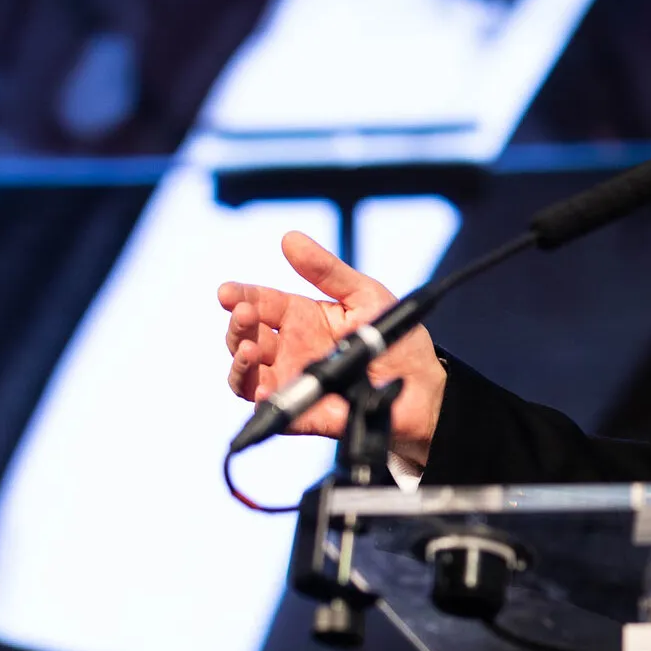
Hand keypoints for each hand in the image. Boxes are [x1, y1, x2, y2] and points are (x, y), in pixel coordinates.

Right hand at [217, 231, 447, 463]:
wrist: (424, 387)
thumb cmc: (397, 340)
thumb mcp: (364, 295)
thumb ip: (327, 271)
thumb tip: (290, 239)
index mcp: (302, 317)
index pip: (261, 302)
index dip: (240, 296)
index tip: (227, 292)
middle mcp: (290, 348)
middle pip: (245, 337)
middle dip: (237, 325)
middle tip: (243, 314)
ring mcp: (292, 380)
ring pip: (245, 373)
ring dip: (239, 361)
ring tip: (249, 349)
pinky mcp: (300, 412)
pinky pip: (269, 408)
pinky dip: (260, 399)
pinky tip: (265, 387)